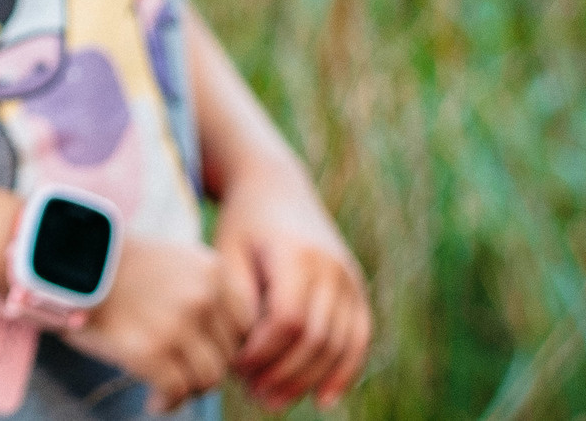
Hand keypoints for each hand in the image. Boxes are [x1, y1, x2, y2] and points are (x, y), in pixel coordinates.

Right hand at [64, 237, 252, 414]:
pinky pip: (176, 392)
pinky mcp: (150, 352)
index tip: (206, 351)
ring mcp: (176, 324)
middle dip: (207, 367)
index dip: (227, 344)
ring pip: (208, 378)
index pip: (245, 323)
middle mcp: (201, 295)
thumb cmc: (110, 263)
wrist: (59, 260)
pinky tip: (154, 400)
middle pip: (228, 353)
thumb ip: (202, 291)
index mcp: (211, 269)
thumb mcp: (170, 260)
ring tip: (169, 387)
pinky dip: (167, 402)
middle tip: (183, 372)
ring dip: (190, 388)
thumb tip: (224, 343)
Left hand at [213, 166, 371, 408]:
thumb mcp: (227, 251)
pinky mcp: (357, 288)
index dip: (263, 352)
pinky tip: (323, 398)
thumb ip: (237, 297)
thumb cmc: (241, 224)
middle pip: (315, 337)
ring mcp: (349, 277)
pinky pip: (359, 337)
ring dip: (308, 380)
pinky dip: (344, 371)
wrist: (276, 187)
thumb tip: (246, 349)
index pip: (287, 319)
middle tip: (255, 395)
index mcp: (295, 254)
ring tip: (275, 400)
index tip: (236, 368)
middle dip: (284, 373)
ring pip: (338, 344)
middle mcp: (331, 266)